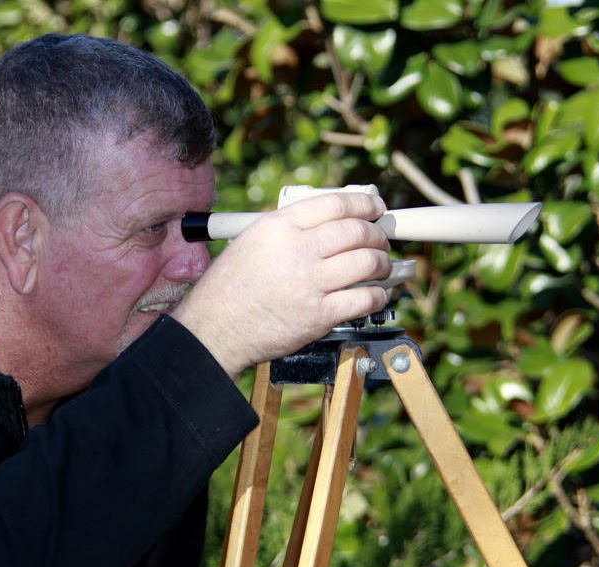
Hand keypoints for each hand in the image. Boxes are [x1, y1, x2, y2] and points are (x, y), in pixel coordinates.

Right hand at [173, 192, 391, 377]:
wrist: (215, 329)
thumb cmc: (227, 290)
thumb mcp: (251, 242)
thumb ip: (288, 229)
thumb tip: (328, 224)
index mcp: (280, 226)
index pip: (336, 204)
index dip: (365, 204)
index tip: (376, 208)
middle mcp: (297, 250)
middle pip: (357, 231)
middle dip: (378, 235)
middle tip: (381, 240)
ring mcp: (310, 283)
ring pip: (368, 263)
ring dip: (384, 263)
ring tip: (383, 266)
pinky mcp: (319, 315)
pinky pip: (365, 299)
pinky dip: (378, 296)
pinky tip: (377, 295)